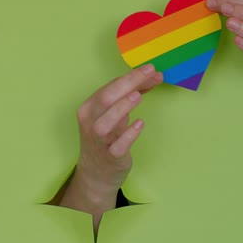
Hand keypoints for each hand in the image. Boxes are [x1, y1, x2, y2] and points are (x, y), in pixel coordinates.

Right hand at [59, 64, 162, 232]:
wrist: (97, 173)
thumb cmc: (108, 137)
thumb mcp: (116, 114)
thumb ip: (131, 95)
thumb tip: (153, 76)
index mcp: (89, 108)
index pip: (108, 87)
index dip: (130, 77)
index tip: (150, 68)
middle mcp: (90, 123)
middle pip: (105, 99)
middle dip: (127, 83)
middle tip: (149, 72)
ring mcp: (99, 142)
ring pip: (105, 123)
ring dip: (121, 108)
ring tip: (137, 95)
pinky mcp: (111, 157)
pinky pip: (118, 146)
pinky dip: (128, 134)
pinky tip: (140, 123)